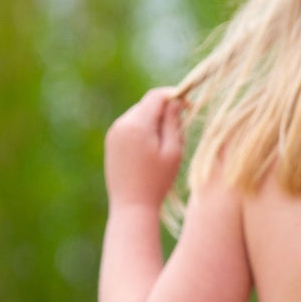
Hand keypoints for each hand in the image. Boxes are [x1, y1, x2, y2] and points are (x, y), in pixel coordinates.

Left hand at [104, 88, 184, 210]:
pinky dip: (143, 129)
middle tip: (180, 130)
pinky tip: (152, 150)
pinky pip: (130, 126)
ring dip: (154, 121)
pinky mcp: (111, 142)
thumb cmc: (157, 180)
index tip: (189, 106)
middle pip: (147, 104)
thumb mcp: (173, 150)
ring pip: (139, 114)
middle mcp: (121, 124)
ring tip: (167, 144)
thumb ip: (173, 122)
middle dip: (165, 110)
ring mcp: (113, 133)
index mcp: (137, 124)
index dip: (175, 95)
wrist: (131, 205)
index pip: (156, 96)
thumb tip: (175, 102)